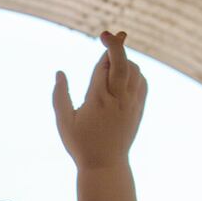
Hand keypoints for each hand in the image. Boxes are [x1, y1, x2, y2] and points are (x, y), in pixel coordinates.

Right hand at [52, 31, 146, 168]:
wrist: (105, 166)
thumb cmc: (80, 144)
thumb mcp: (63, 122)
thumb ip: (59, 96)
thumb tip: (60, 73)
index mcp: (98, 101)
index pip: (105, 66)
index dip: (106, 48)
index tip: (103, 35)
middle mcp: (118, 100)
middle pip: (123, 63)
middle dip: (118, 45)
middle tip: (112, 34)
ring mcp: (131, 104)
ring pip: (135, 71)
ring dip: (124, 60)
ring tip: (112, 60)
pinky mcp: (138, 110)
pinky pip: (142, 82)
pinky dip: (134, 72)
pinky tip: (124, 73)